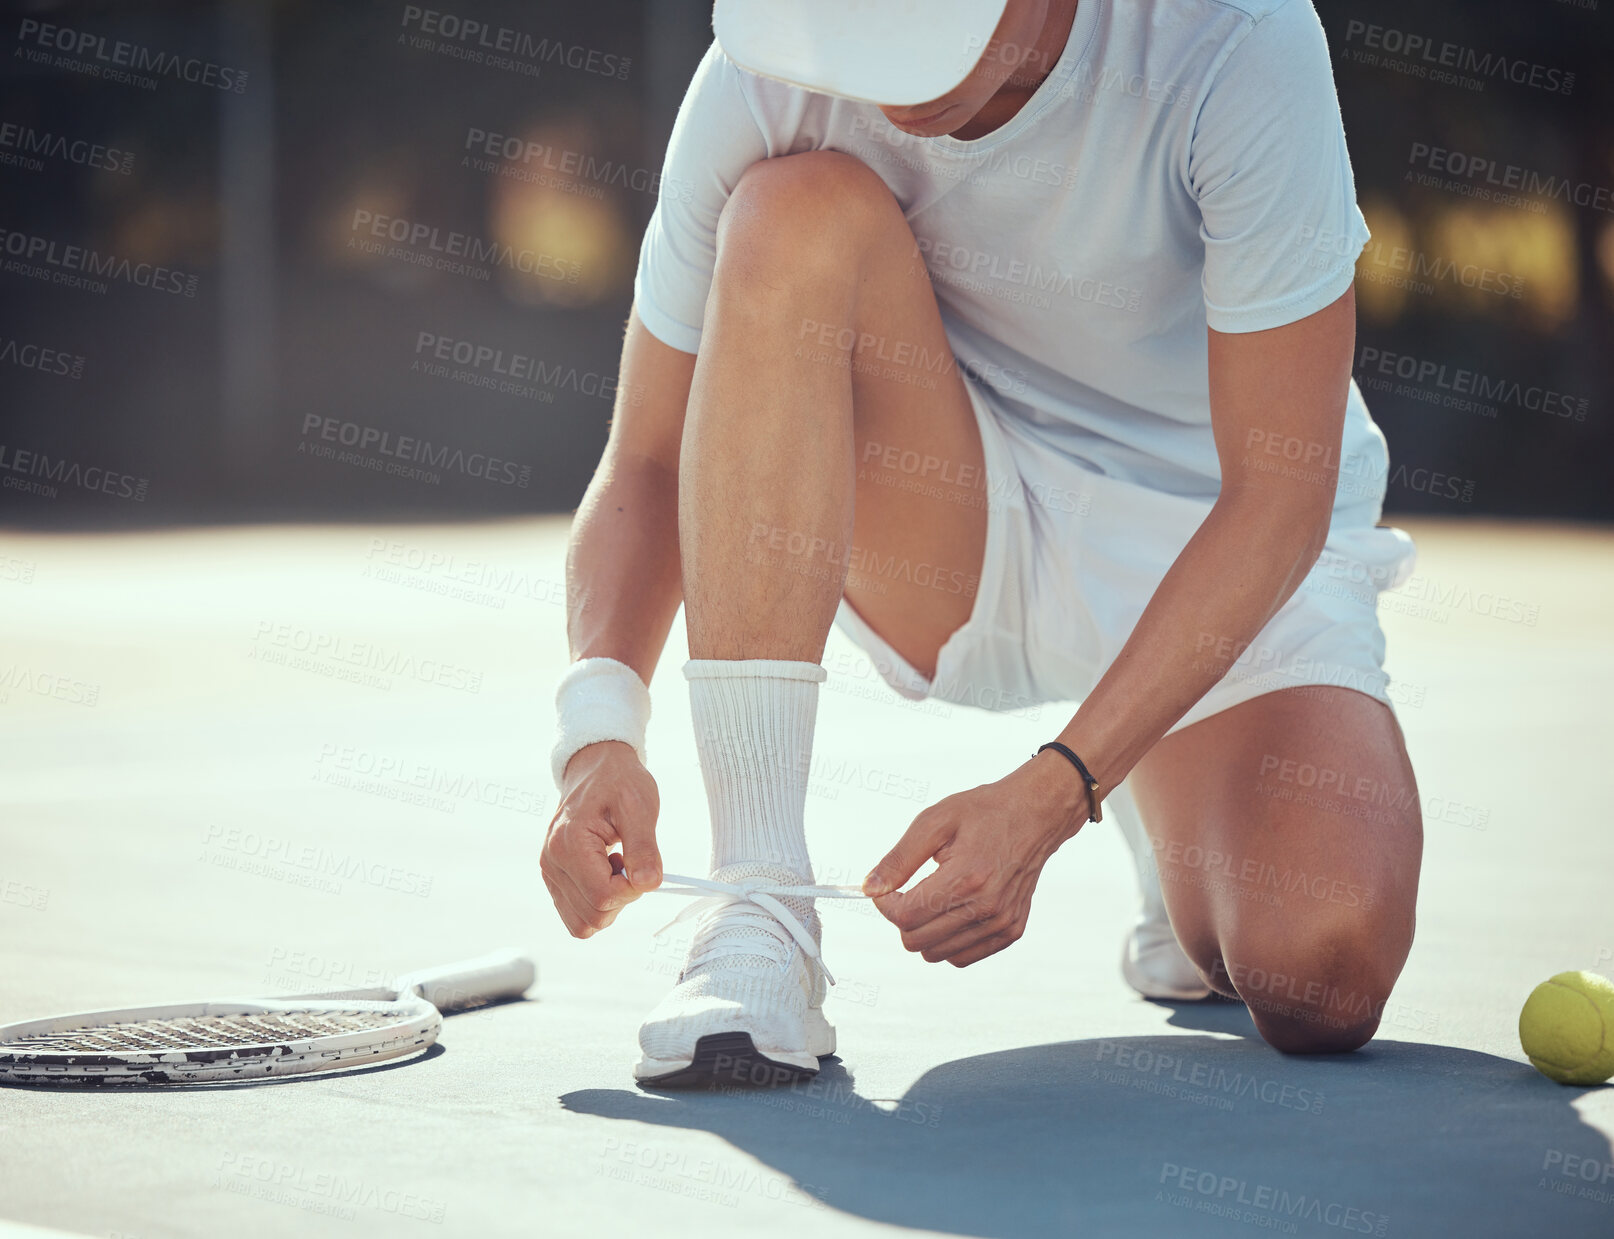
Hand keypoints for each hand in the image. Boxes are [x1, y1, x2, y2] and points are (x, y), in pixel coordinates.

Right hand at [541, 741, 662, 937]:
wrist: (597, 768)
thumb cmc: (618, 781)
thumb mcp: (640, 806)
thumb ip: (644, 847)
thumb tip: (648, 884)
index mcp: (568, 843)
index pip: (604, 896)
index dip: (633, 889)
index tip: (641, 863)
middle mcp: (551, 862)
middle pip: (594, 916)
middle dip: (622, 896)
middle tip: (629, 861)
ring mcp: (549, 872)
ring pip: (584, 923)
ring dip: (610, 903)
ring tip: (615, 865)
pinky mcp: (554, 879)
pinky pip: (577, 916)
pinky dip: (598, 904)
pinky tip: (605, 872)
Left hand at [862, 753, 1089, 966]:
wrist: (1034, 816)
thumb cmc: (983, 813)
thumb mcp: (934, 821)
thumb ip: (899, 859)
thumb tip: (870, 889)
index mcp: (966, 878)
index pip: (905, 916)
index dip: (885, 903)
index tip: (887, 888)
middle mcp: (987, 907)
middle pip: (916, 940)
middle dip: (902, 916)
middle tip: (910, 889)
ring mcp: (1001, 924)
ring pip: (937, 954)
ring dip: (924, 930)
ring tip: (935, 896)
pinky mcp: (1010, 932)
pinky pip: (961, 958)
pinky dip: (947, 941)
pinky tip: (952, 911)